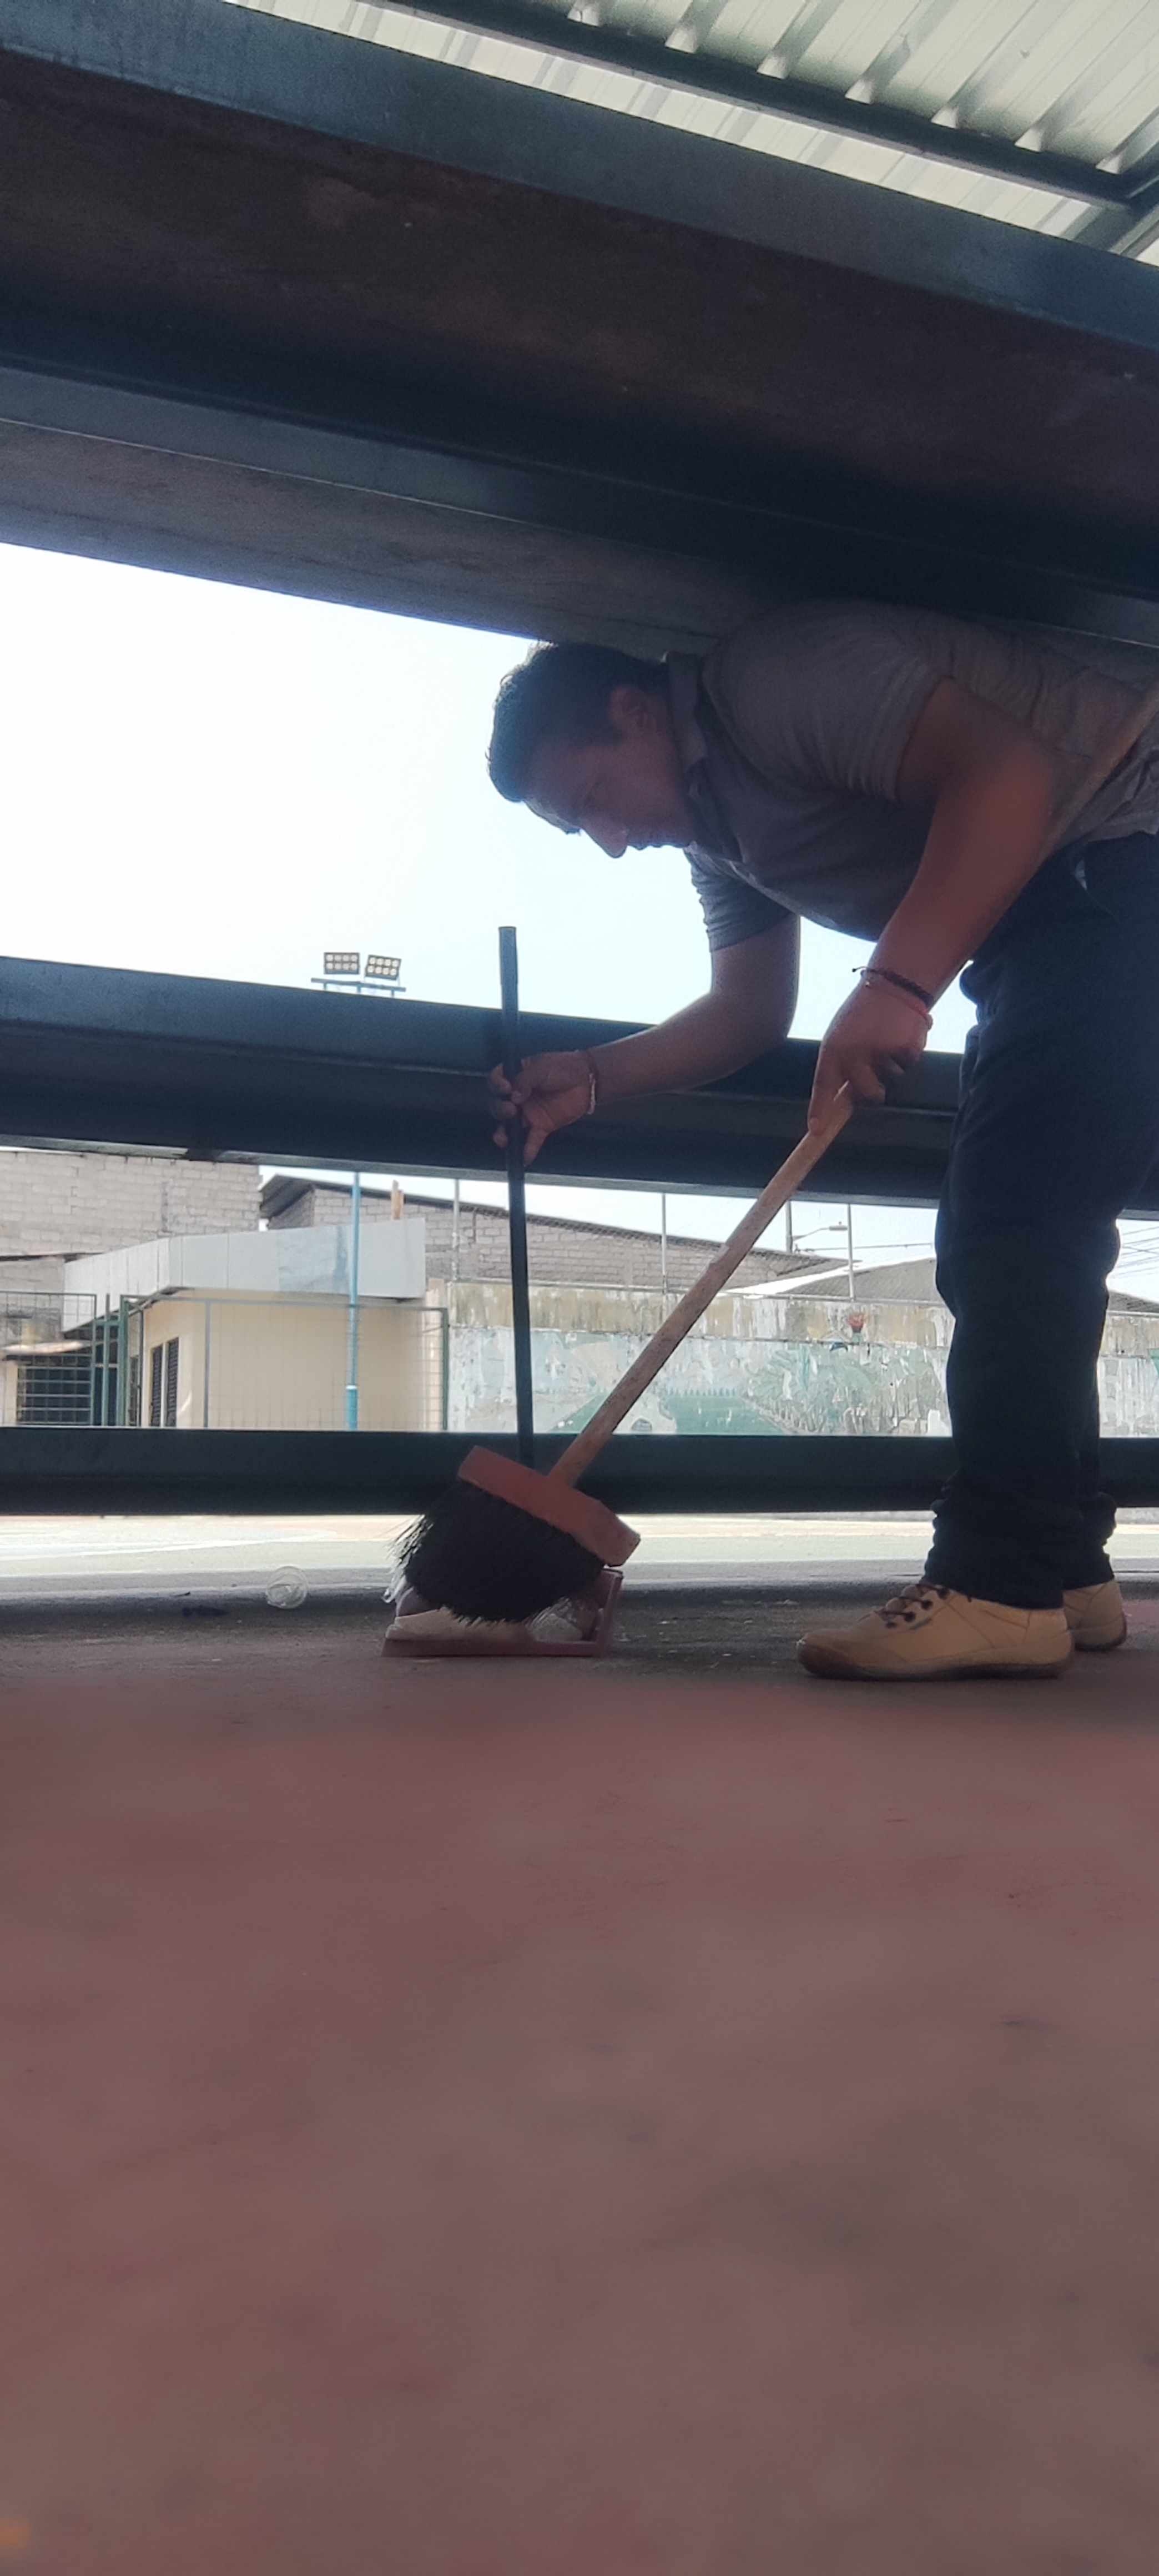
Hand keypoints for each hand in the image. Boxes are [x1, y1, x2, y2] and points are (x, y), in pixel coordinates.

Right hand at [491, 1049, 592, 1165]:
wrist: (587, 1080)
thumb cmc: (564, 1067)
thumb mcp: (542, 1067)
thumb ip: (524, 1080)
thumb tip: (513, 1096)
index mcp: (516, 1077)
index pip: (497, 1081)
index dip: (496, 1085)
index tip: (505, 1088)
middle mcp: (519, 1097)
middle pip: (500, 1105)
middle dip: (500, 1109)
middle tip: (511, 1109)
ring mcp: (529, 1113)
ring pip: (510, 1126)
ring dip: (504, 1133)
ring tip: (503, 1140)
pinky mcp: (542, 1126)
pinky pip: (532, 1140)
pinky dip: (528, 1150)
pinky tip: (525, 1158)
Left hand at [808, 982, 928, 1132]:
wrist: (893, 982)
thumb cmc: (863, 1011)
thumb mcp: (841, 1032)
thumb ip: (841, 1061)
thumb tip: (845, 1094)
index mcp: (833, 1047)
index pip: (823, 1085)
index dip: (820, 1109)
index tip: (816, 1129)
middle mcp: (854, 1053)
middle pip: (868, 1093)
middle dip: (874, 1090)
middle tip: (877, 1070)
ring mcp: (881, 1052)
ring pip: (892, 1077)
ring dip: (893, 1063)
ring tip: (888, 1036)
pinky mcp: (906, 1048)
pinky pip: (909, 1064)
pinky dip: (909, 1052)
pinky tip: (902, 1031)